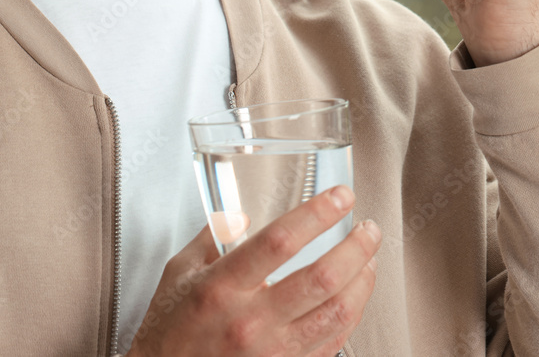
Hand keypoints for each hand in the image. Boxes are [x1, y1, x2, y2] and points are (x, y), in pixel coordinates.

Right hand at [125, 186, 380, 356]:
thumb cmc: (169, 332)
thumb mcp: (178, 274)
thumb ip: (212, 237)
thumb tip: (239, 214)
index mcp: (222, 287)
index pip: (280, 241)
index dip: (317, 214)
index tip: (340, 197)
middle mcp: (250, 321)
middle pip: (322, 278)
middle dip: (356, 247)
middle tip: (368, 228)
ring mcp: (271, 352)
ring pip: (337, 313)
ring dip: (363, 281)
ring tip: (369, 259)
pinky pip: (333, 343)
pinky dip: (351, 315)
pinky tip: (353, 297)